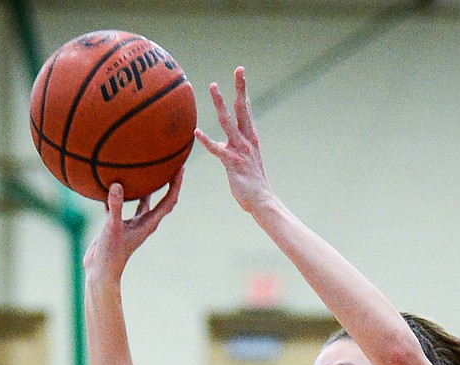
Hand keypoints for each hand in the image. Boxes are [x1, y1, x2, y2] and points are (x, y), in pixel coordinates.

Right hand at [83, 174, 183, 280]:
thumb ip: (115, 206)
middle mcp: (143, 223)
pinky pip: (120, 205)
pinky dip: (118, 195)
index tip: (181, 167)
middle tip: (172, 163)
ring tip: (146, 169)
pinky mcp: (117, 225)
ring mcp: (131, 224)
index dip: (176, 184)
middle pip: (161, 200)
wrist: (100, 272)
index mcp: (148, 224)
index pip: (168, 202)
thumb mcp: (113, 228)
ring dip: (146, 187)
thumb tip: (117, 184)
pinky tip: (111, 182)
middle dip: (168, 183)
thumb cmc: (110, 254)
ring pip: (142, 202)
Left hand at [195, 67, 273, 213]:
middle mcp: (247, 140)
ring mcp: (240, 150)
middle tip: (239, 68)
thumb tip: (225, 141)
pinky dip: (207, 140)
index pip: (246, 109)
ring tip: (214, 87)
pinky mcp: (232, 163)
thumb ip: (236, 147)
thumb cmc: (253, 182)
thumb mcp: (246, 159)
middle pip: (242, 109)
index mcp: (251, 137)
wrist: (261, 200)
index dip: (242, 90)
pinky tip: (197, 132)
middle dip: (240, 88)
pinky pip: (217, 150)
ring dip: (220, 104)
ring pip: (228, 122)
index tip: (239, 72)